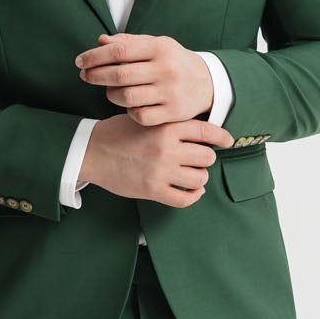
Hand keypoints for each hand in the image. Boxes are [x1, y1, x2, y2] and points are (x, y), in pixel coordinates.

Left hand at [74, 32, 214, 122]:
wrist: (207, 83)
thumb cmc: (173, 61)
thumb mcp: (156, 45)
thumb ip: (128, 43)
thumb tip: (100, 41)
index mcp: (160, 48)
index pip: (120, 50)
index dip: (95, 56)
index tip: (80, 61)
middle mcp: (166, 69)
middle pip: (119, 74)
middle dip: (95, 75)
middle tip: (84, 76)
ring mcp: (170, 93)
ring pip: (126, 97)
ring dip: (110, 94)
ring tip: (109, 90)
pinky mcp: (172, 113)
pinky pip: (139, 115)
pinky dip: (128, 111)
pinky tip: (129, 105)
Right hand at [79, 113, 234, 206]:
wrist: (91, 151)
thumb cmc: (118, 133)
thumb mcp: (146, 119)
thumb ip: (171, 124)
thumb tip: (201, 132)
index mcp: (166, 127)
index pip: (206, 130)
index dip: (221, 136)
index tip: (228, 141)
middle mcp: (167, 148)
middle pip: (207, 156)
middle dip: (205, 158)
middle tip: (198, 159)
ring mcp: (161, 171)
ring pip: (199, 178)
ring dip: (199, 178)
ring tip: (192, 175)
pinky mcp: (153, 190)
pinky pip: (185, 198)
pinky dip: (193, 196)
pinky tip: (191, 191)